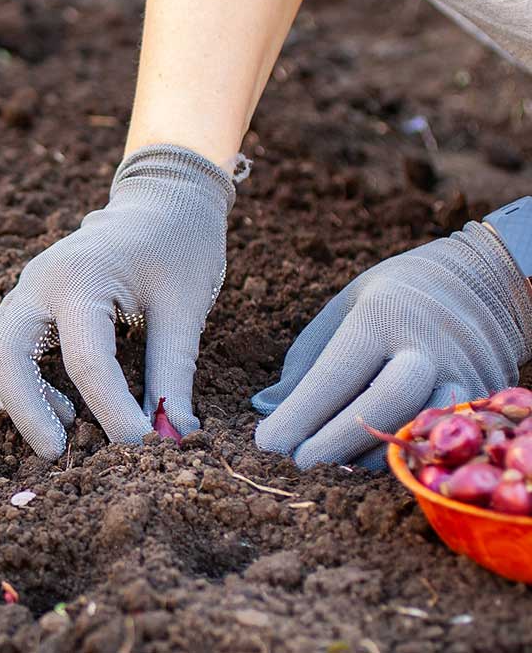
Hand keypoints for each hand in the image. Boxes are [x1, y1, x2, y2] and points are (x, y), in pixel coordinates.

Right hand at [0, 146, 235, 459]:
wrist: (162, 199)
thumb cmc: (180, 245)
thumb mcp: (186, 308)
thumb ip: (173, 374)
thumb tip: (173, 436)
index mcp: (83, 276)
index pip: (87, 362)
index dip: (114, 415)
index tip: (141, 449)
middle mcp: (40, 280)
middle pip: (2, 353)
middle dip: (26, 410)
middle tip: (62, 453)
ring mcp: (26, 287)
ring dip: (19, 397)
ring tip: (68, 427)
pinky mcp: (28, 299)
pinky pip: (4, 345)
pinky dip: (22, 382)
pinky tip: (66, 405)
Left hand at [253, 222, 531, 469]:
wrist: (481, 280)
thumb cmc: (392, 298)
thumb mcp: (343, 309)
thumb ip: (306, 361)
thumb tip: (265, 407)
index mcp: (382, 316)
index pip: (337, 373)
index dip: (300, 415)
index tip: (267, 442)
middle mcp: (426, 346)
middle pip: (384, 403)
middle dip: (336, 441)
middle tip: (298, 461)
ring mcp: (462, 374)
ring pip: (417, 429)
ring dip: (368, 456)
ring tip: (331, 465)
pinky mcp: (481, 399)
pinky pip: (441, 438)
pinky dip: (400, 454)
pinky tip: (369, 460)